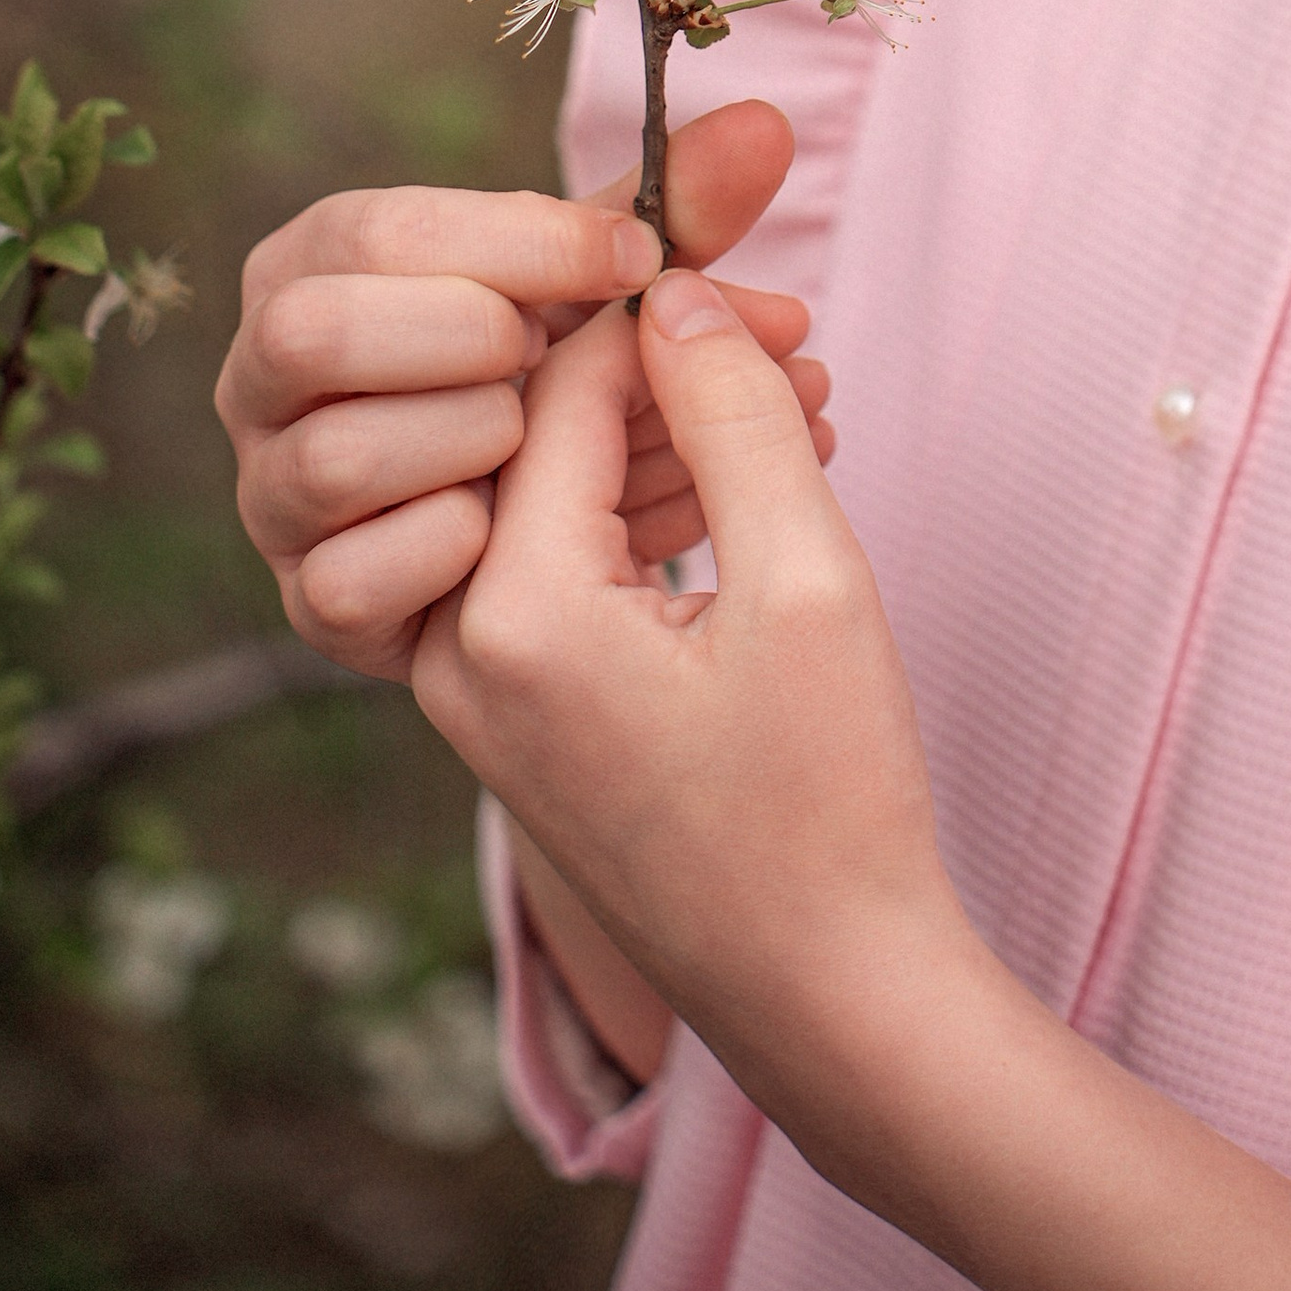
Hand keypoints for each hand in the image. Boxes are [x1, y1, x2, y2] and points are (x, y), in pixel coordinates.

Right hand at [217, 101, 832, 680]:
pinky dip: (447, 555)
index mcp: (318, 264)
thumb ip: (680, 208)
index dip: (520, 241)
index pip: (381, 228)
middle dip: (465, 340)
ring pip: (333, 458)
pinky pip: (347, 582)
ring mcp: (275, 495)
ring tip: (543, 447)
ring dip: (469, 445)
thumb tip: (767, 125)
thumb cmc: (566, 365)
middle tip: (557, 357)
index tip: (636, 256)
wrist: (559, 538)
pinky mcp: (312, 601)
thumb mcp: (611, 283)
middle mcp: (263, 377)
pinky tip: (512, 539)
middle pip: (315, 331)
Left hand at [414, 272, 961, 1187]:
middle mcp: (460, 651)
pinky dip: (658, 520)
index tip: (771, 294)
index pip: (560, 386)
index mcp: (513, 613)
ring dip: (679, 445)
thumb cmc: (829, 799)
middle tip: (805, 350)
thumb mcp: (806, 577)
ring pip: (565, 500)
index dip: (671, 317)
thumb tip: (679, 295)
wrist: (830, 996)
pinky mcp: (522, 723)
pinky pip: (570, 571)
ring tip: (808, 415)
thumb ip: (734, 415)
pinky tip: (764, 494)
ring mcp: (482, 696)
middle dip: (678, 379)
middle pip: (548, 437)